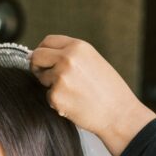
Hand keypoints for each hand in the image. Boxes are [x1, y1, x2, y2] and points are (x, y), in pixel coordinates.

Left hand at [31, 35, 155, 155]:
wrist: (119, 114)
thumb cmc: (110, 91)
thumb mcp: (93, 62)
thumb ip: (71, 56)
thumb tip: (44, 56)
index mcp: (78, 47)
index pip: (48, 41)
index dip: (43, 50)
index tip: (43, 60)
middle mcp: (67, 58)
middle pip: (37, 56)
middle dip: (37, 66)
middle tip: (45, 76)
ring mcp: (60, 77)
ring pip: (42, 78)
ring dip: (51, 86)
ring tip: (74, 93)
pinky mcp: (56, 96)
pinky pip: (48, 97)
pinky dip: (57, 102)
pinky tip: (75, 104)